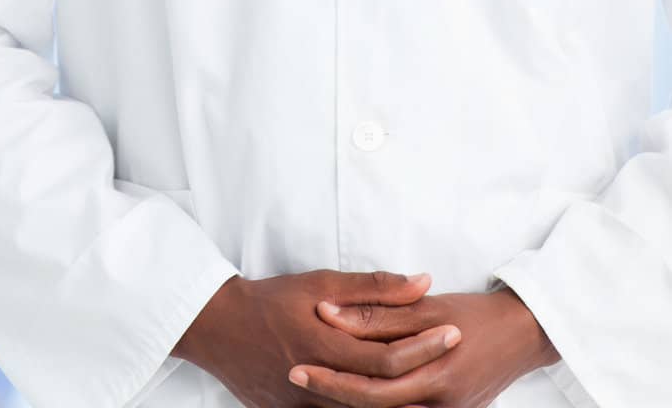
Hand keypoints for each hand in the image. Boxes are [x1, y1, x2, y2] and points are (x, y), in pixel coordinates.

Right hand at [173, 270, 461, 407]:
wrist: (220, 329)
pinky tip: (393, 406)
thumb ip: (371, 288)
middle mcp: (317, 384)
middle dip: (423, 378)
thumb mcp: (320, 284)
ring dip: (402, 405)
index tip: (453, 332)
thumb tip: (421, 281)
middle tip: (457, 364)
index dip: (424, 346)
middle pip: (382, 395)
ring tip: (439, 394)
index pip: (386, 356)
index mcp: (324, 345)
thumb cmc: (272, 299)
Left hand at [288, 285, 559, 406]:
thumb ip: (378, 314)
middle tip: (294, 378)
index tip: (296, 366)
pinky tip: (349, 400)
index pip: (371, 385)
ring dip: (351, 407)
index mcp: (435, 375)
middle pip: (375, 407)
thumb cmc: (473, 314)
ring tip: (311, 395)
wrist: (521, 335)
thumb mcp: (425, 307)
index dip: (331, 377)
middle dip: (332, 395)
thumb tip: (328, 313)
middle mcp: (441, 405)